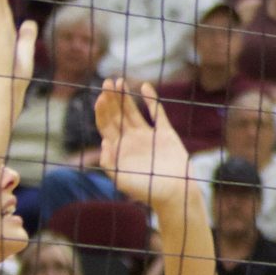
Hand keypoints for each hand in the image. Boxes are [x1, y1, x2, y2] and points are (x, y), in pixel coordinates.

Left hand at [95, 79, 191, 209]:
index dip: (102, 111)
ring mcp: (148, 135)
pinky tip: (145, 87)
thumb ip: (110, 163)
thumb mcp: (122, 180)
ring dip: (125, 96)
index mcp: (120, 149)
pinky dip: (151, 100)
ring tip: (119, 81)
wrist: (175, 194)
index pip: (106, 125)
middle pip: (117, 114)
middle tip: (107, 82)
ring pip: (134, 111)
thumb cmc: (147, 191)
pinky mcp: (165, 133)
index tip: (100, 97)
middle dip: (111, 99)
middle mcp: (132, 139)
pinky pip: (157, 113)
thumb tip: (104, 143)